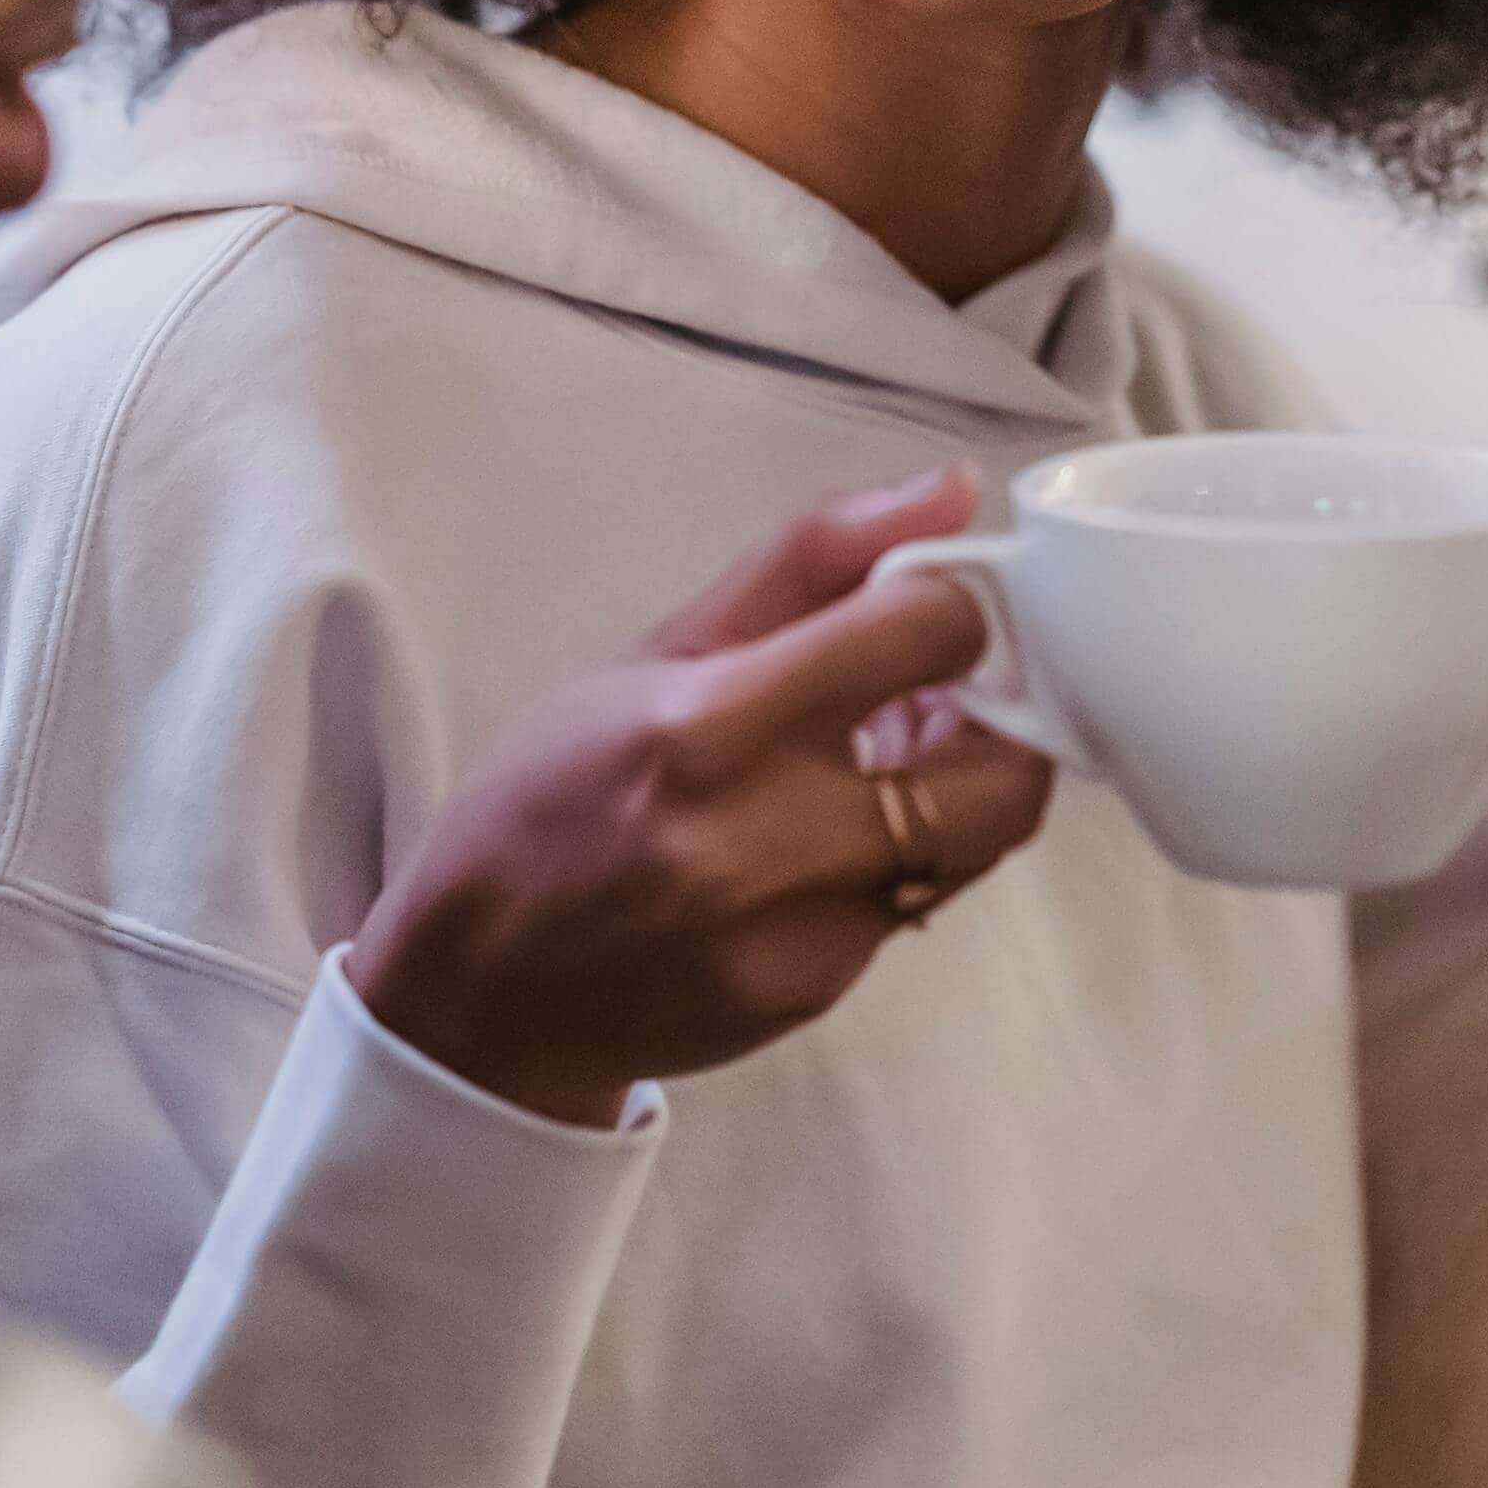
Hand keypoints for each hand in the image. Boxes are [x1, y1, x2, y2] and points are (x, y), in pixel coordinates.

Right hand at [355, 469, 1060, 1127]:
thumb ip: (810, 564)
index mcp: (713, 726)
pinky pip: (910, 907)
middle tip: (942, 695)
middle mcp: (770, 839)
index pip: (926, 635)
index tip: (925, 611)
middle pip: (1004, 776)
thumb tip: (952, 493)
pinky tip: (817, 841)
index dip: (952, 608)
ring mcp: (803, 934)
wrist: (484, 992)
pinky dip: (893, 860)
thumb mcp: (653, 651)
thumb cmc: (550, 800)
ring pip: (970, 847)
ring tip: (874, 760)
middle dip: (1000, 720)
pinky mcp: (818, 993)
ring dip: (951, 790)